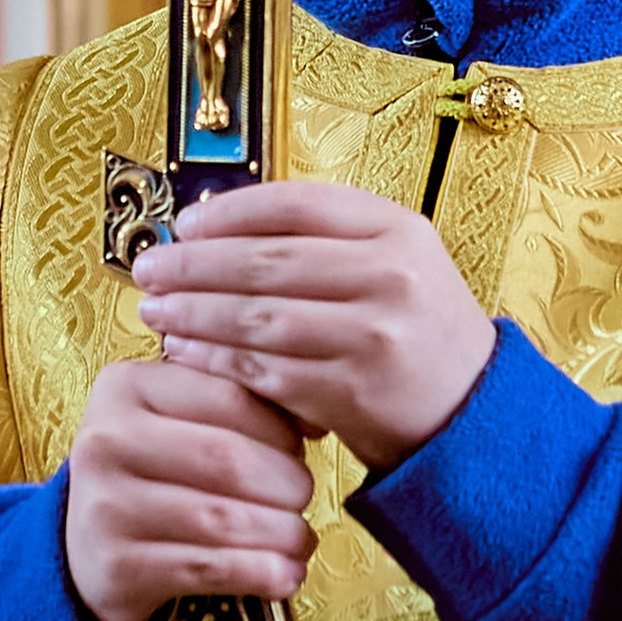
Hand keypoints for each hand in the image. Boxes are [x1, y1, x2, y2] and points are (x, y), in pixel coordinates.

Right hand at [63, 355, 314, 620]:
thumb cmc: (153, 475)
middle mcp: (105, 440)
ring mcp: (104, 506)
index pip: (229, 396)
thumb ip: (237, 405)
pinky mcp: (116, 566)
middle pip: (228, 458)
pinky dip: (259, 573)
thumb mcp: (175, 422)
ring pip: (223, 518)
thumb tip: (316, 420)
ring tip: (300, 539)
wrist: (86, 550)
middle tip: (303, 498)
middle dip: (286, 483)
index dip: (282, 427)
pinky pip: (209, 568)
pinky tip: (284, 574)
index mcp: (125, 387)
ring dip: (281, 534)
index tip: (301, 450)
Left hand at [133, 180, 495, 474]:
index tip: (184, 225)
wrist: (473, 415)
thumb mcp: (395, 264)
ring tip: (154, 310)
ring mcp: (373, 334)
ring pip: (258, 317)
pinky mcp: (352, 391)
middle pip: (266, 261)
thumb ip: (324, 242)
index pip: (296, 205)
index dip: (229, 212)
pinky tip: (184, 352)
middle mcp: (390, 275)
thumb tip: (216, 228)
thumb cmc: (416, 333)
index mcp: (398, 229)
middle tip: (148, 269)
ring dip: (193, 314)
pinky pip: (264, 369)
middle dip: (194, 266)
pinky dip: (215, 360)